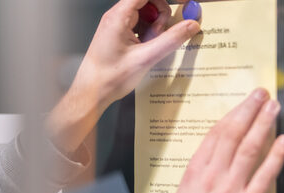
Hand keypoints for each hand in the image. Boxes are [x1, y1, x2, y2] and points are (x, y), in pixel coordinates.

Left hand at [47, 0, 198, 154]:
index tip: (180, 6)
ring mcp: (118, 26)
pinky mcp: (120, 35)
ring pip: (144, 16)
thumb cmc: (109, 77)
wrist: (93, 93)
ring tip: (152, 46)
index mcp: (119, 16)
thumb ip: (171, 40)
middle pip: (147, 3)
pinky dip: (148, 35)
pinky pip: (139, 26)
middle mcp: (116, 17)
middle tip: (162, 35)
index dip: (163, 2)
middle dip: (160, 17)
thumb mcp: (146, 58)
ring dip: (155, 28)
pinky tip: (147, 50)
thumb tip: (190, 26)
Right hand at [160, 89, 283, 192]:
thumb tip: (215, 156)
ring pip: (248, 148)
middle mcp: (211, 177)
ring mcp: (229, 190)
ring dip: (262, 124)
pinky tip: (283, 140)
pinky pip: (264, 175)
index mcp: (194, 173)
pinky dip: (274, 156)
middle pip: (232, 134)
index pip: (214, 135)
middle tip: (261, 94)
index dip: (231, 115)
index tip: (243, 103)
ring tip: (273, 107)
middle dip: (248, 110)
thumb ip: (200, 175)